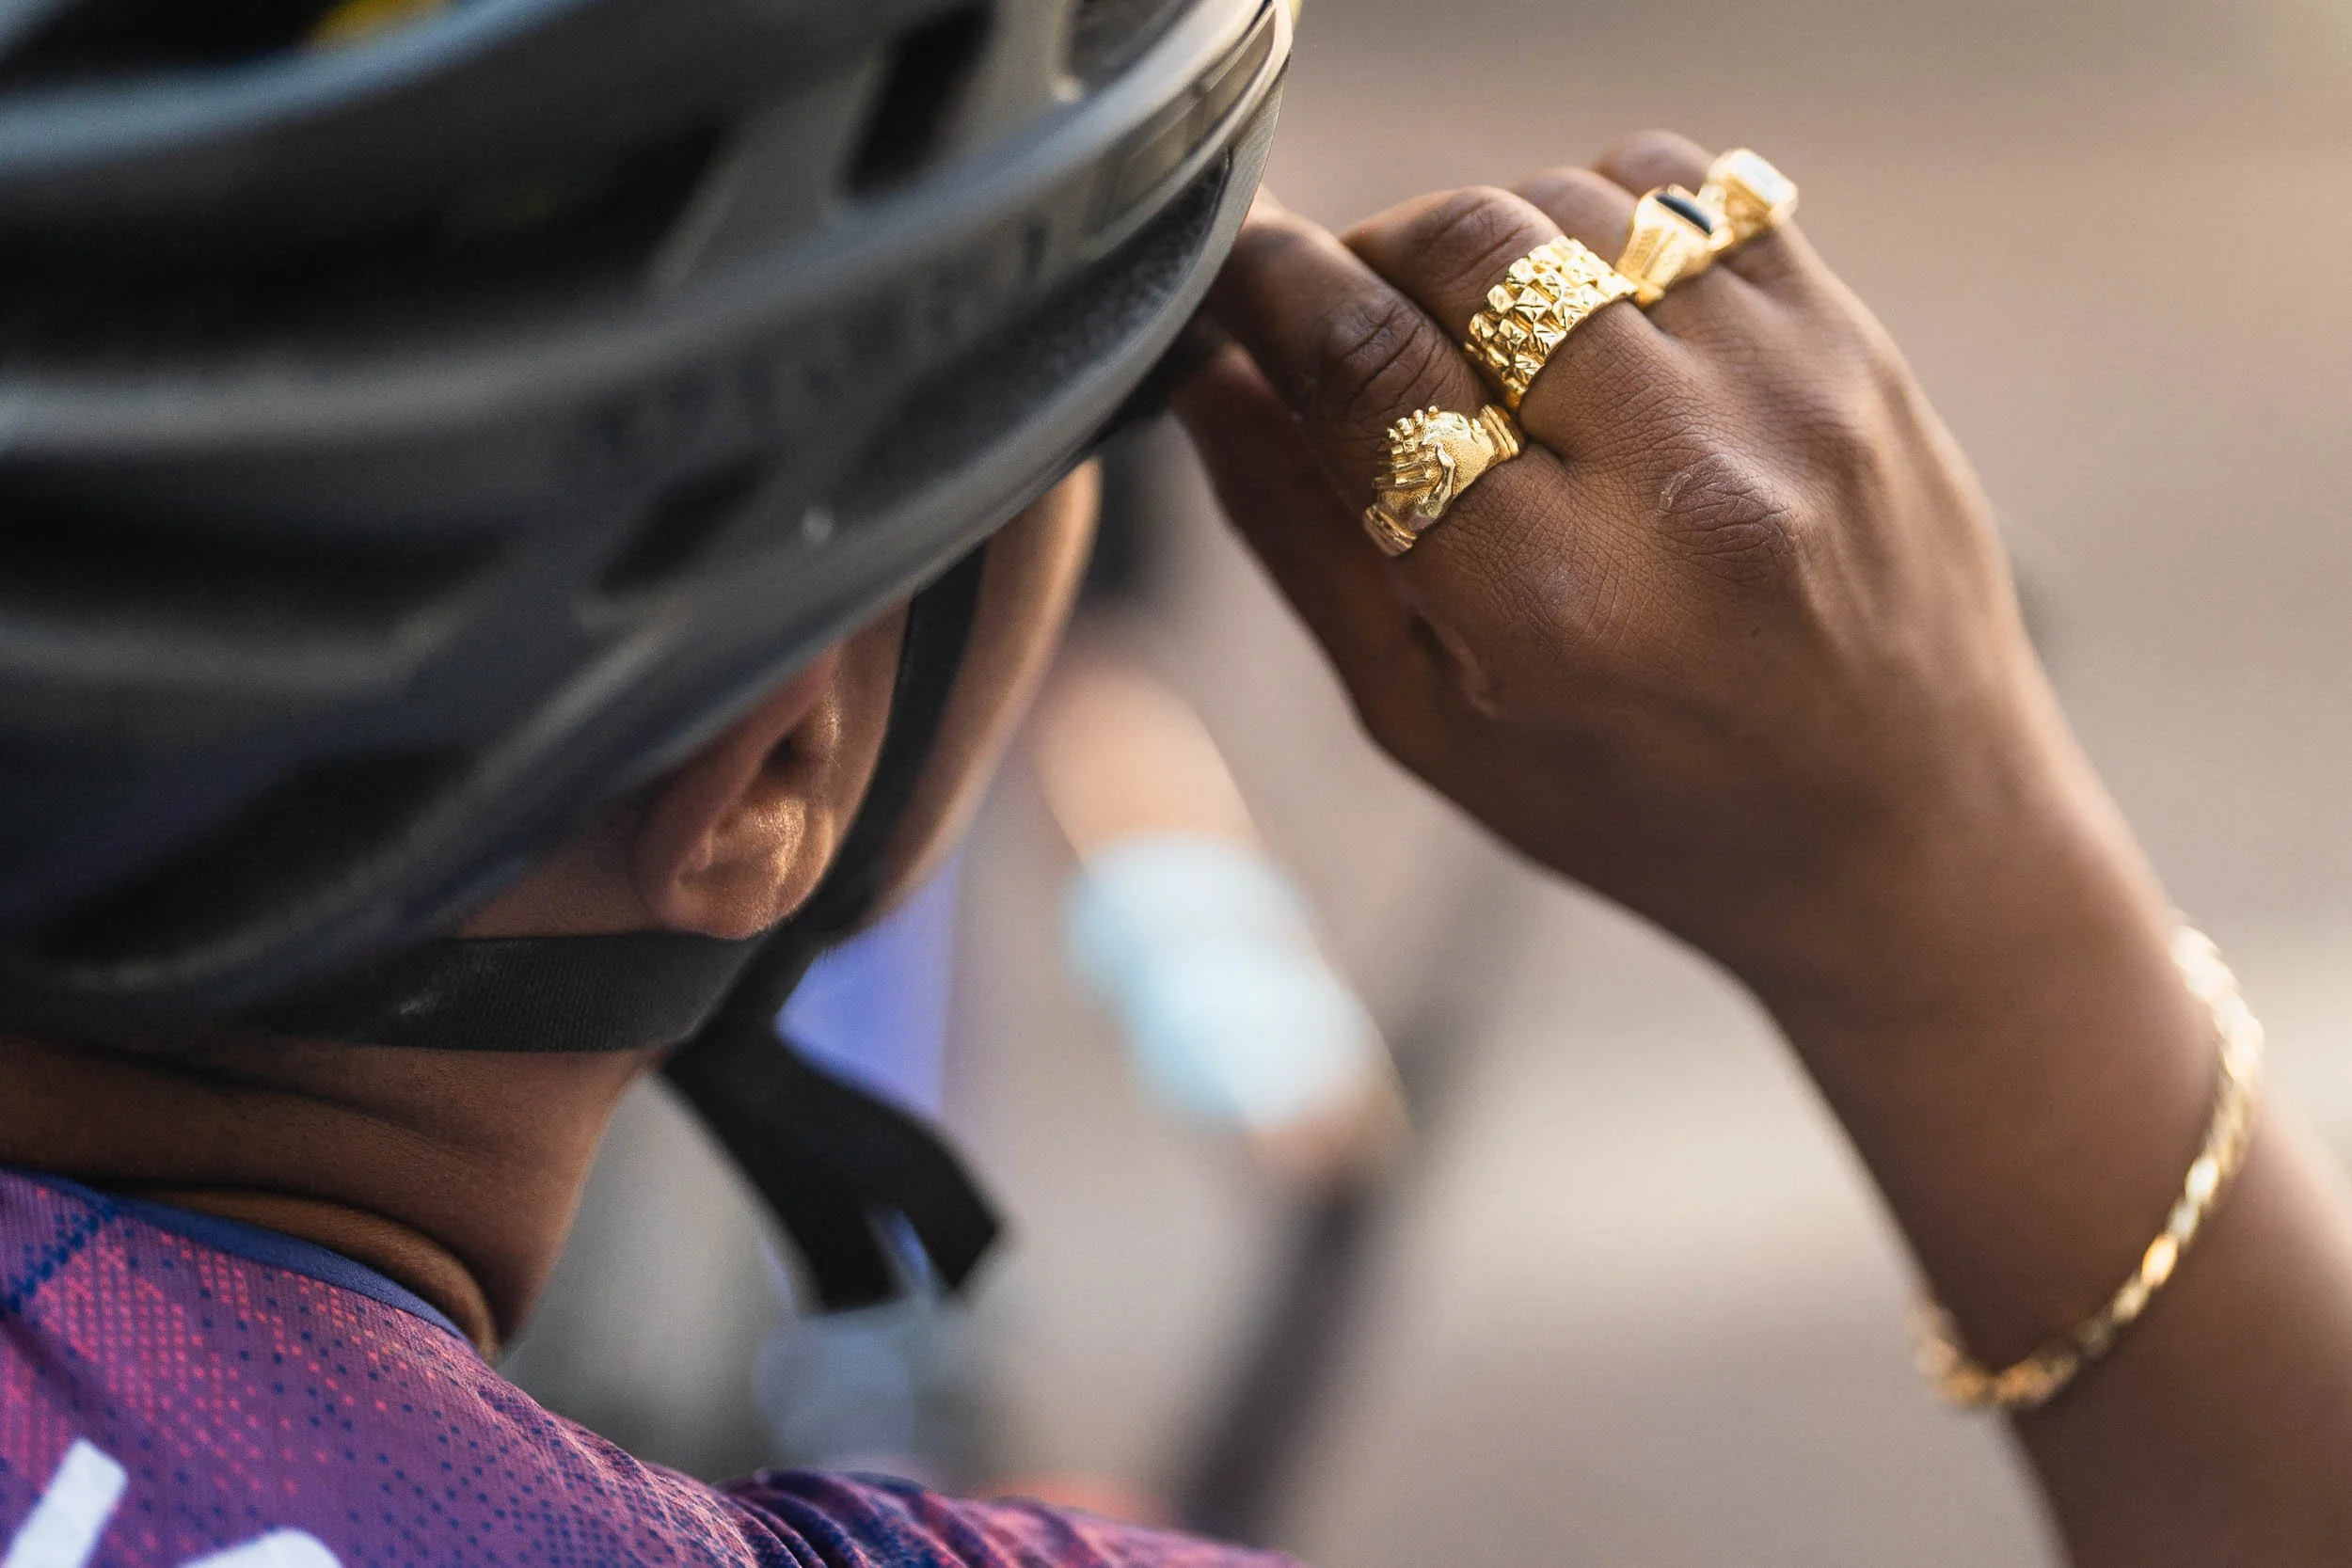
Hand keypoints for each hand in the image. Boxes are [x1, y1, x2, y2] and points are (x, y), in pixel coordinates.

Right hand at [1177, 131, 2132, 1008]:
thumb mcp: (1433, 726)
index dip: (1266, 291)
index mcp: (1553, 608)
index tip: (1230, 283)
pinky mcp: (1855, 346)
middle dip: (1369, 253)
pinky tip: (1585, 307)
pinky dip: (1600, 217)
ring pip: (1571, 204)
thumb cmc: (1651, 812)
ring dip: (1484, 242)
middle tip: (1346, 315)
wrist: (1908, 836)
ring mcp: (1789, 396)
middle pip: (1466, 248)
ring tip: (1475, 335)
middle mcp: (1683, 482)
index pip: (1367, 365)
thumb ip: (1304, 546)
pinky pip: (1688, 190)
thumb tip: (1207, 379)